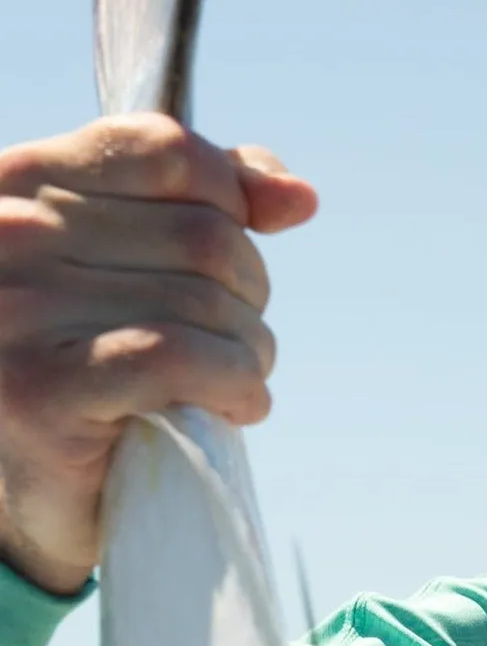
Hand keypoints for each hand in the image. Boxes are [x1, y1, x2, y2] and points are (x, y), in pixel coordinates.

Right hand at [0, 113, 316, 593]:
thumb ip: (202, 207)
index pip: (166, 151)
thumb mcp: (126, 264)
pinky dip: (234, 386)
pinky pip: (185, 359)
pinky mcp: (41, 387)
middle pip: (204, 235)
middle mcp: (5, 233)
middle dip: (247, 297)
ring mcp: (14, 310)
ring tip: (226, 384)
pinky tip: (233, 407)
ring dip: (249, 352)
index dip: (231, 201)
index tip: (235, 254)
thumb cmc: (81, 364)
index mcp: (17, 182)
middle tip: (230, 344)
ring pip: (207, 302)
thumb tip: (298, 196)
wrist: (16, 494)